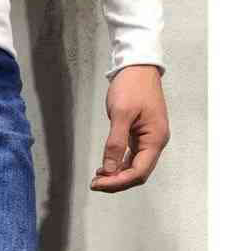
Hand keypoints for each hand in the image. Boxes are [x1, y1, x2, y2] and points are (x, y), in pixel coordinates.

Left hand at [90, 65, 169, 193]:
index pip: (139, 172)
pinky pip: (131, 158)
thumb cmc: (133, 85)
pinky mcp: (141, 136)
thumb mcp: (121, 114)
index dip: (118, 182)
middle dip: (116, 182)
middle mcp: (156, 142)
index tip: (98, 183)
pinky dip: (118, 166)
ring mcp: (149, 139)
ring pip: (134, 168)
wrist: (138, 66)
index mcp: (155, 138)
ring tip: (97, 179)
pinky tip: (105, 168)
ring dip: (116, 176)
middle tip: (95, 184)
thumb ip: (115, 143)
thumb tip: (108, 169)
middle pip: (137, 174)